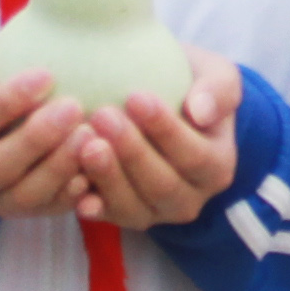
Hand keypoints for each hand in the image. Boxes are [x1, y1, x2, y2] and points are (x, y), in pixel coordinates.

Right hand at [0, 31, 92, 216]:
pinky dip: (74, 192)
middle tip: (74, 106)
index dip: (6, 102)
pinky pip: (51, 209)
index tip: (45, 75)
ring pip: (25, 196)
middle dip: (37, 139)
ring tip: (91, 134)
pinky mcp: (26, 213)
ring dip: (59, 167)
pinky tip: (96, 165)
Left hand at [65, 56, 244, 230]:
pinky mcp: (122, 216)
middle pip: (162, 185)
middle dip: (131, 152)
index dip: (166, 130)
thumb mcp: (215, 75)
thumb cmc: (189, 84)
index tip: (135, 96)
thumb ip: (218, 89)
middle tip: (102, 115)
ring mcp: (155, 212)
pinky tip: (71, 180)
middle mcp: (190, 198)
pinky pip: (105, 215)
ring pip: (132, 206)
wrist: (160, 103)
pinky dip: (88, 201)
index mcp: (216, 166)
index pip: (195, 155)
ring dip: (107, 177)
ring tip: (85, 143)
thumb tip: (200, 112)